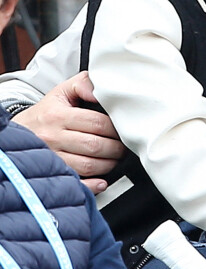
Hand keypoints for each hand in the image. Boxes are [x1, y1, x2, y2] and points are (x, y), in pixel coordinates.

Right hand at [13, 71, 124, 192]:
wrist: (18, 133)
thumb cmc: (47, 112)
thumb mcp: (63, 91)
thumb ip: (84, 84)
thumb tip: (99, 89)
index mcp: (58, 116)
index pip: (96, 123)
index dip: (116, 128)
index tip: (125, 129)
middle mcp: (53, 138)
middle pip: (95, 146)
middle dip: (116, 148)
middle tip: (124, 146)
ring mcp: (52, 158)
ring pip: (88, 166)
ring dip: (109, 164)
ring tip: (115, 158)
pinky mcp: (52, 173)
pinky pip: (76, 183)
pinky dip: (93, 185)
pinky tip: (103, 181)